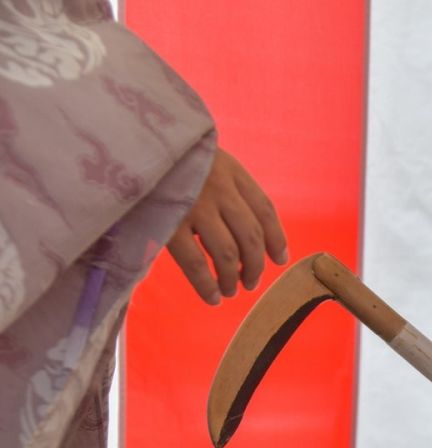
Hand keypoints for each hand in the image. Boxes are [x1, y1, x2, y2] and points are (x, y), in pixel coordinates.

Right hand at [166, 148, 287, 304]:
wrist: (126, 140)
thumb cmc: (165, 154)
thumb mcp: (203, 158)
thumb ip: (224, 185)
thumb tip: (244, 230)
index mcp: (231, 171)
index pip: (265, 210)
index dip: (276, 238)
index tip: (279, 259)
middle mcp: (219, 189)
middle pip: (251, 236)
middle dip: (255, 265)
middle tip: (251, 282)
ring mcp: (196, 206)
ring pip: (228, 253)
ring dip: (233, 278)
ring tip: (230, 290)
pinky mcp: (169, 223)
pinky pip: (196, 263)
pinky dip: (207, 284)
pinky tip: (212, 297)